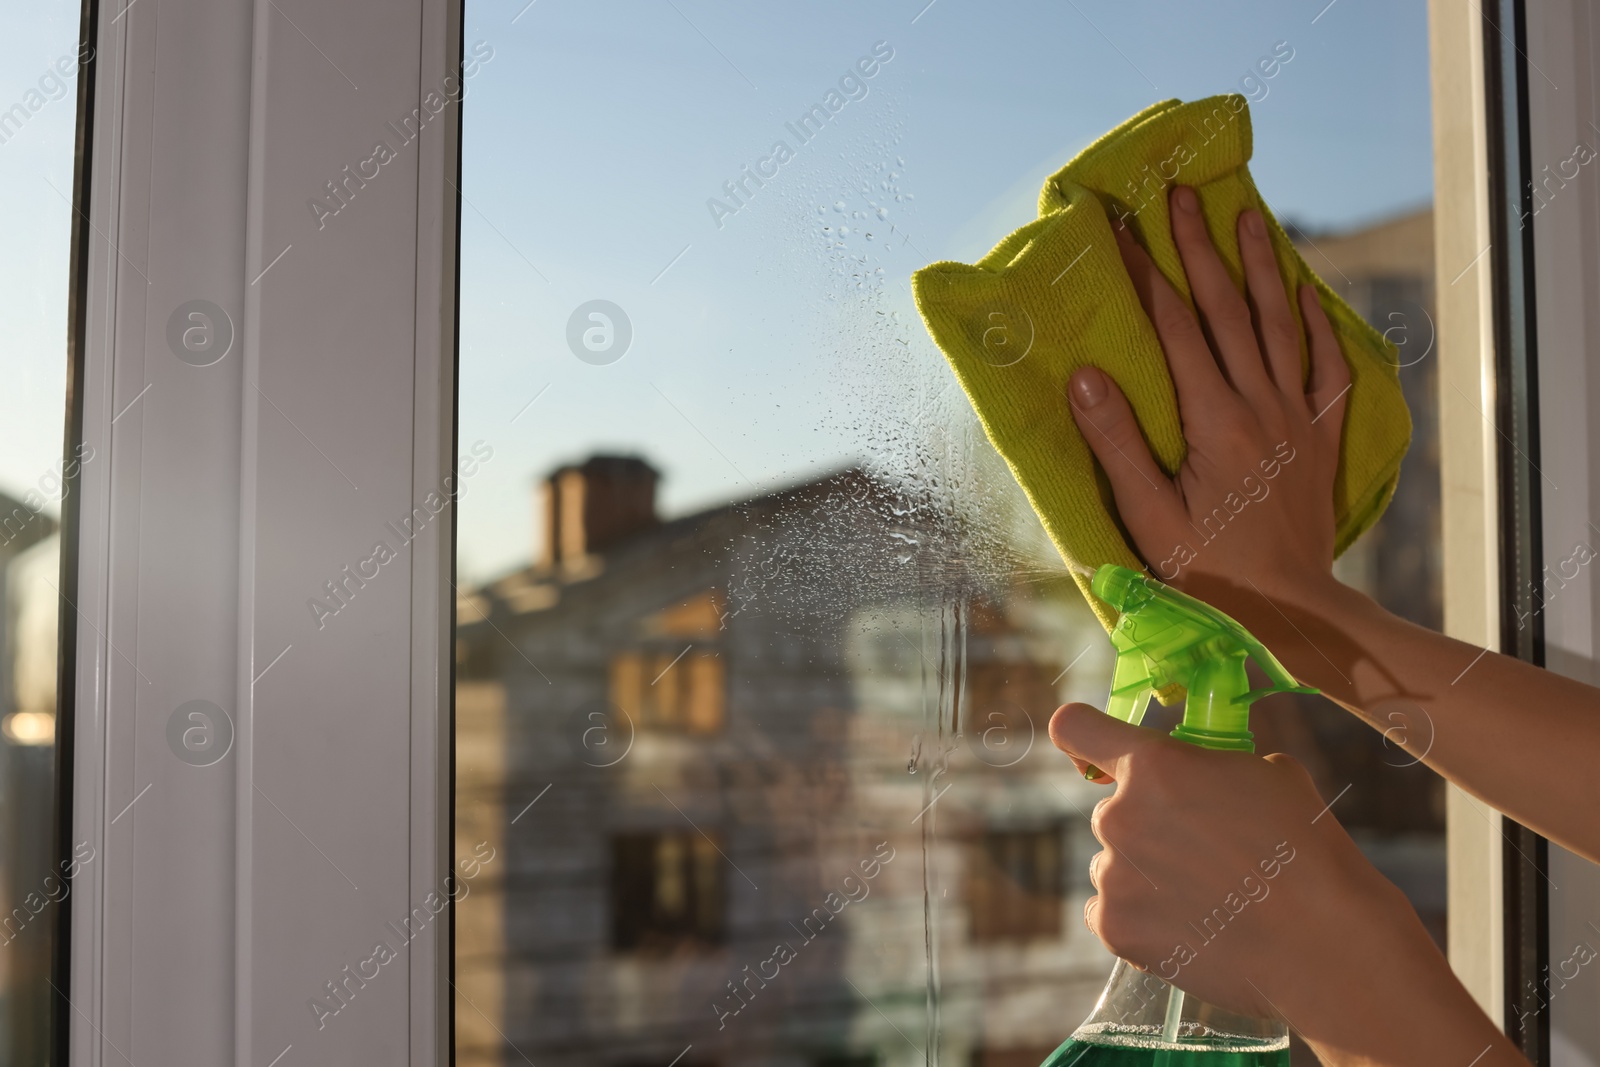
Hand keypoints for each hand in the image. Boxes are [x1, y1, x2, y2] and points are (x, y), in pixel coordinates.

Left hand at [1048, 702, 1520, 1064]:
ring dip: (1144, 873)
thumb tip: (1199, 772)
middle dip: (1147, 824)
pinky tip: (1188, 924)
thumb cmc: (1306, 850)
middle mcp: (1119, 816)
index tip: (1094, 753)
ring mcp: (1112, 876)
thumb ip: (1212, 764)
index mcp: (1153, 766)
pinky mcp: (1115, 928)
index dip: (1083, 738)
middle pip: (1113, 811)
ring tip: (1207, 897)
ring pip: (1113, 864)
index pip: (1074, 727)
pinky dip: (1139, 917)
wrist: (1323, 943)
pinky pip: (1108, 911)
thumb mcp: (1268, 774)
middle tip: (1202, 851)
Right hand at [1069, 185, 1348, 615]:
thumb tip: (1085, 373)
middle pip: (1226, 309)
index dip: (1147, 273)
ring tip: (1247, 216)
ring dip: (1260, 267)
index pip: (1174, 328)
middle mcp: (1259, 404)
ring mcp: (1295, 417)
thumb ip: (1117, 443)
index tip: (1123, 228)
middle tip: (1183, 193)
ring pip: (1277, 325)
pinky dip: (1314, 325)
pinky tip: (1303, 294)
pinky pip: (1326, 368)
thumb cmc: (1207, 571)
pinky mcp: (1319, 437)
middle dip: (1199, 247)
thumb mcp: (1147, 517)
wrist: (1290, 609)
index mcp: (1212, 419)